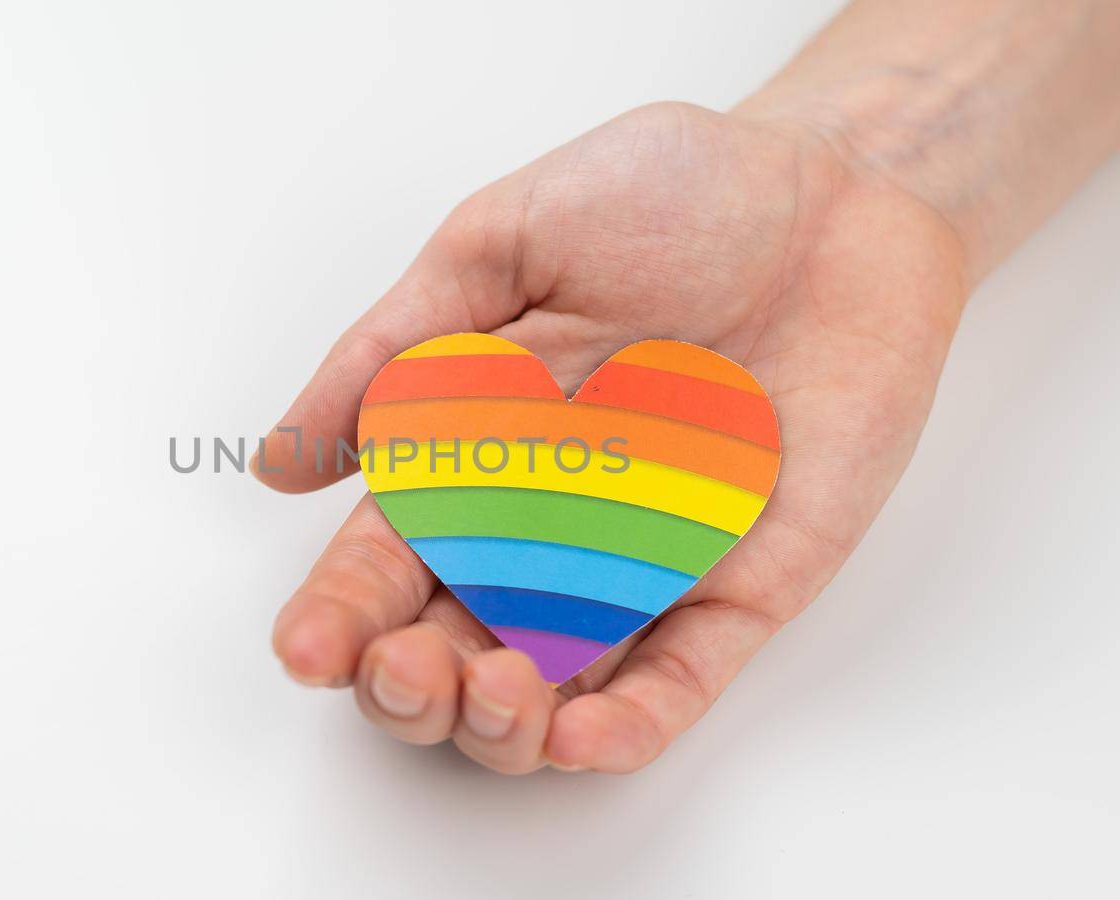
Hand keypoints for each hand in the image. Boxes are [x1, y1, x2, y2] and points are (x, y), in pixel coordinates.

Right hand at [255, 100, 966, 772]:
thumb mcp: (501, 241)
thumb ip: (394, 348)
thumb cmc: (671, 195)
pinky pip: (680, 678)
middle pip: (452, 649)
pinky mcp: (739, 581)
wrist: (839, 190)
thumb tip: (280, 460)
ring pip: (553, 691)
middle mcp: (543, 525)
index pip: (385, 561)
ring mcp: (641, 562)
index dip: (339, 616)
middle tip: (405, 670)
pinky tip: (579, 737)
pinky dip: (628, 726)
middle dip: (411, 689)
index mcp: (470, 452)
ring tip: (491, 692)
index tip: (309, 648)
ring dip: (504, 728)